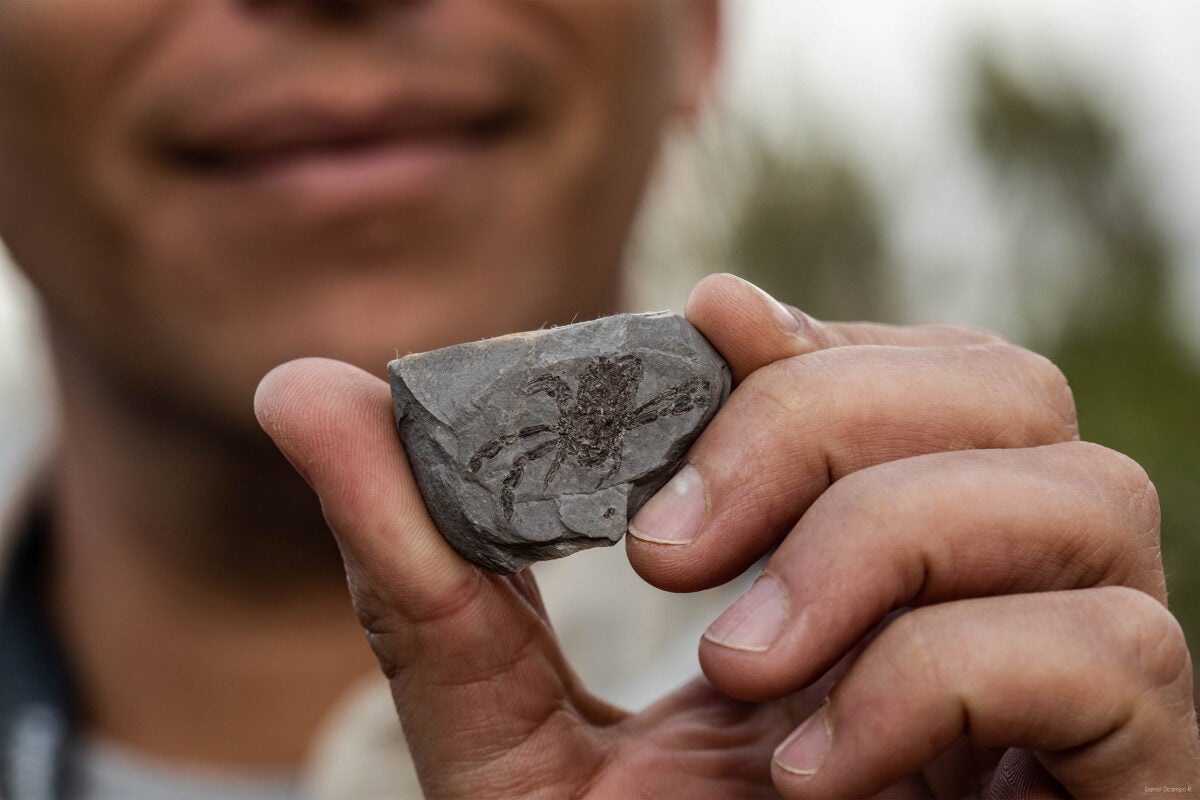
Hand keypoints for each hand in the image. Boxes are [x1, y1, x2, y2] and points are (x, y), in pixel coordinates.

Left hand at [255, 273, 1199, 797]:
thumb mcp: (509, 732)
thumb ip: (422, 569)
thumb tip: (300, 389)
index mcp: (867, 556)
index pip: (893, 362)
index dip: (803, 328)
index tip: (696, 323)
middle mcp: (995, 586)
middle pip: (1001, 386)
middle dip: (824, 422)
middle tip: (668, 548)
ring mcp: (1087, 678)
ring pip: (1079, 492)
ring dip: (883, 542)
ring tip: (737, 671)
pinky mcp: (1141, 773)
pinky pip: (1115, 656)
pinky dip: (941, 681)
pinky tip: (816, 772)